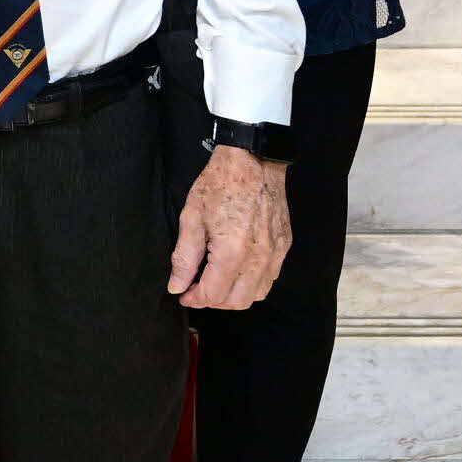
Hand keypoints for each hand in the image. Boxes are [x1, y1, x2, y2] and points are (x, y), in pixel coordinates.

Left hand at [170, 148, 290, 309]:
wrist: (253, 159)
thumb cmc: (220, 183)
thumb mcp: (192, 217)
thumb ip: (184, 257)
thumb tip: (177, 286)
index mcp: (232, 252)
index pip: (213, 295)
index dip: (195, 299)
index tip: (183, 293)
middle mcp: (258, 257)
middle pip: (237, 302)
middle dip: (214, 301)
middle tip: (198, 288)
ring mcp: (275, 252)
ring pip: (257, 294)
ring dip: (235, 295)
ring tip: (217, 280)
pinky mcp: (284, 245)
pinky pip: (270, 277)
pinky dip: (253, 282)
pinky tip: (238, 269)